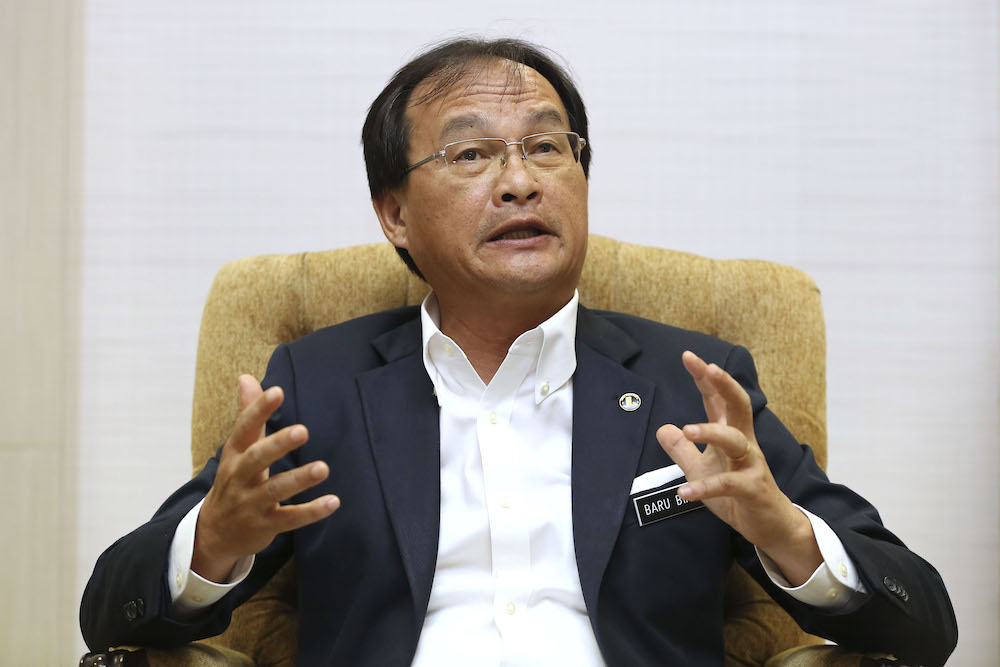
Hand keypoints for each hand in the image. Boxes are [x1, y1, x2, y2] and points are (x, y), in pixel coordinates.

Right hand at [191, 375, 339, 582]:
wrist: (213, 533)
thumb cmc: (234, 480)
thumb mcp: (237, 449)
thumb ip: (248, 414)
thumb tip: (246, 377)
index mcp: (234, 455)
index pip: (244, 428)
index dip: (259, 410)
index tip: (277, 391)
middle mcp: (239, 477)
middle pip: (257, 458)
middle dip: (278, 444)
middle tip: (303, 430)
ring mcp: (251, 503)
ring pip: (275, 490)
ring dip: (299, 479)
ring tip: (323, 468)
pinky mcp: (265, 525)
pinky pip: (290, 519)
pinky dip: (311, 511)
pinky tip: (334, 502)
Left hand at [655, 351, 820, 584]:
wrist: (768, 525)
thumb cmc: (736, 493)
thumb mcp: (702, 469)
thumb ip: (682, 450)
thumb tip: (662, 428)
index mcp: (731, 434)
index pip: (717, 400)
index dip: (705, 378)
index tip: (688, 356)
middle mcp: (744, 443)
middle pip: (739, 405)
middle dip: (724, 384)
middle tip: (708, 367)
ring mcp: (751, 464)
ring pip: (735, 440)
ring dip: (711, 432)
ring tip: (686, 429)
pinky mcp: (752, 489)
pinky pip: (729, 484)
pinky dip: (705, 488)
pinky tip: (684, 492)